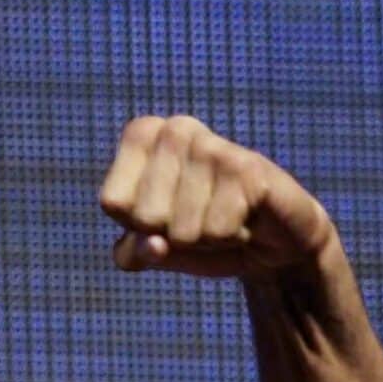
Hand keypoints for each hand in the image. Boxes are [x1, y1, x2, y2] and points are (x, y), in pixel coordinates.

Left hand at [96, 115, 335, 277]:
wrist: (270, 239)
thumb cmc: (201, 233)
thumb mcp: (154, 248)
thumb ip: (133, 252)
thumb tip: (153, 245)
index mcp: (142, 135)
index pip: (112, 202)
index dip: (137, 226)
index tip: (165, 213)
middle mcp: (175, 129)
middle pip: (145, 217)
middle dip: (172, 236)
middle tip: (200, 218)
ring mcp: (213, 145)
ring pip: (182, 230)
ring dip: (205, 239)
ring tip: (225, 217)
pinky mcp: (248, 168)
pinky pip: (217, 232)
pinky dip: (231, 238)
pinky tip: (246, 218)